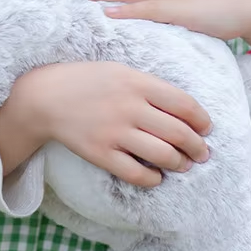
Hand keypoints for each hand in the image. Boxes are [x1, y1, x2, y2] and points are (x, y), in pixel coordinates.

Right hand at [0, 61, 210, 187]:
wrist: (45, 96)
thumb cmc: (87, 81)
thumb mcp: (119, 70)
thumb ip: (150, 86)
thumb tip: (183, 111)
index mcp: (136, 82)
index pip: (184, 105)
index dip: (202, 120)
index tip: (205, 129)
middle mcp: (129, 107)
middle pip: (179, 133)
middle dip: (197, 147)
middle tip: (201, 153)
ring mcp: (114, 132)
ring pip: (163, 156)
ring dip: (180, 164)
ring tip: (182, 164)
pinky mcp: (101, 153)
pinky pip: (137, 174)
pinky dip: (153, 179)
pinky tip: (155, 176)